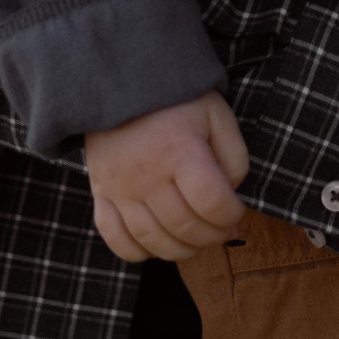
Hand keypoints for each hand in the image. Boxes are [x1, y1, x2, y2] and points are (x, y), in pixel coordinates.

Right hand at [83, 91, 250, 262]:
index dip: (231, 215)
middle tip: (223, 231)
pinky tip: (159, 244)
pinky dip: (139, 252)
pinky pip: (116, 239)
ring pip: (152, 240)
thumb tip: (230, 196)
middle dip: (212, 237)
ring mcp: (119, 188)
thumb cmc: (178, 102)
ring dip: (182, 250)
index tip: (237, 212)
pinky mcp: (100, 194)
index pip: (211, 202)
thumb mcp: (218, 116)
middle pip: (184, 227)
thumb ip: (234, 158)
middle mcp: (147, 174)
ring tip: (197, 240)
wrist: (122, 85)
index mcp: (180, 150)